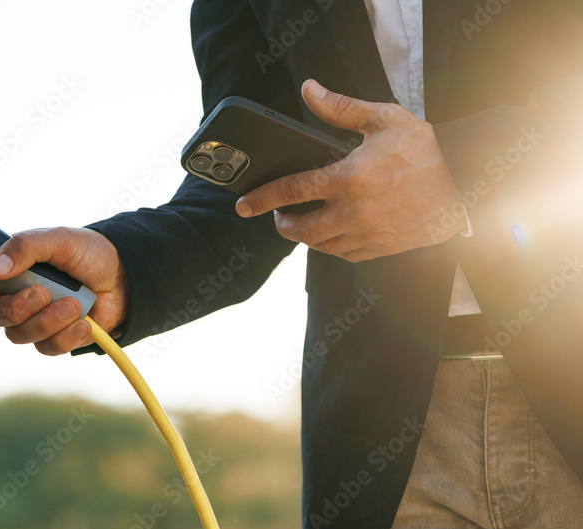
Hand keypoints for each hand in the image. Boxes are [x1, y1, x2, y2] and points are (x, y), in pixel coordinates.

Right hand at [0, 227, 127, 354]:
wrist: (125, 276)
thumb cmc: (88, 253)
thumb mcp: (58, 239)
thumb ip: (25, 247)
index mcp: (7, 272)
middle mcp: (13, 298)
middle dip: (16, 308)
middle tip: (43, 293)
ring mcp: (32, 321)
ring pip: (19, 335)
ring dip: (47, 320)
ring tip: (75, 303)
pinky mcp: (54, 339)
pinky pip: (48, 348)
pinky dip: (66, 335)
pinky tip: (84, 322)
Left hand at [235, 80, 461, 261]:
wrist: (468, 177)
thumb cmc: (425, 148)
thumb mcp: (384, 119)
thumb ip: (341, 109)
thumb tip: (309, 90)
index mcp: (350, 178)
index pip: (292, 191)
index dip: (263, 198)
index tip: (243, 205)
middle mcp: (356, 212)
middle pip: (301, 230)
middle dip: (282, 225)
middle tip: (279, 215)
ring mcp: (370, 233)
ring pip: (322, 247)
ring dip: (307, 237)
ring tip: (304, 223)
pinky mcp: (384, 247)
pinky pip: (346, 255)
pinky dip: (332, 247)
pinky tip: (332, 234)